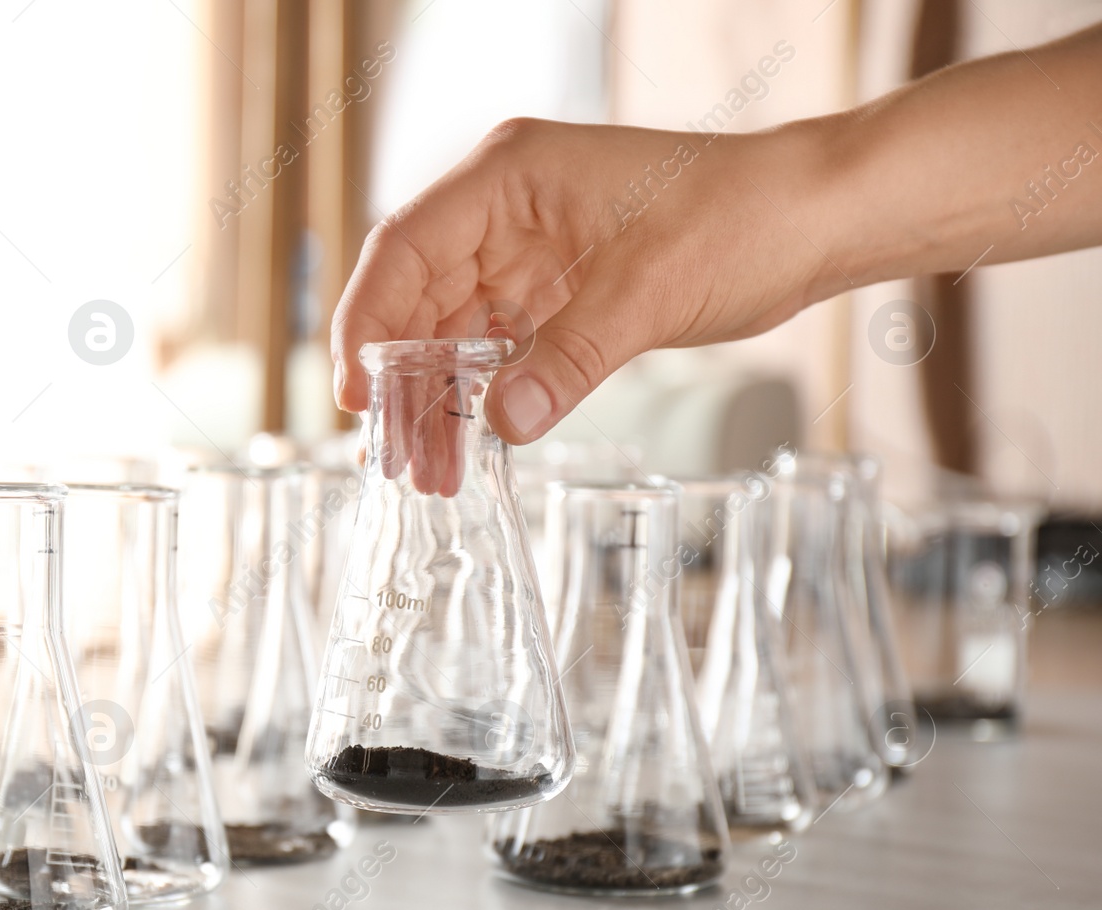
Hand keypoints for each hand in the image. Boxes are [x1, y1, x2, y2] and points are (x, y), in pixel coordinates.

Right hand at [331, 117, 840, 445]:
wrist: (814, 220)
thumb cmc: (741, 217)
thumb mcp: (650, 290)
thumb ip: (569, 357)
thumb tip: (501, 424)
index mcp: (509, 177)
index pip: (404, 248)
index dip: (368, 322)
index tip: (357, 394)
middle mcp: (505, 210)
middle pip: (418, 297)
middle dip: (402, 380)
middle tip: (394, 457)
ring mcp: (529, 251)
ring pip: (453, 331)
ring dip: (439, 400)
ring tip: (431, 471)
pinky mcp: (558, 291)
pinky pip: (497, 349)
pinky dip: (482, 397)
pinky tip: (472, 445)